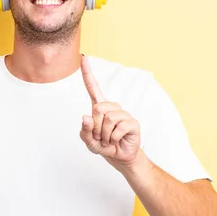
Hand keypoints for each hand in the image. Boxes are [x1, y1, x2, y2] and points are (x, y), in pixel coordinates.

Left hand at [79, 56, 142, 172]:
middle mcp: (112, 107)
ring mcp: (124, 114)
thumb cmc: (104, 146)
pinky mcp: (133, 122)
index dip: (88, 73)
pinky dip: (113, 138)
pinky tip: (117, 140)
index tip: (84, 57)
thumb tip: (85, 117)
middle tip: (100, 136)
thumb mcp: (88, 141)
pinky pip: (118, 128)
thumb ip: (84, 131)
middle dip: (95, 126)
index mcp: (100, 107)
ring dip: (104, 134)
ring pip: (108, 119)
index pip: (93, 87)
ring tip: (108, 139)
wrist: (120, 157)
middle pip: (98, 108)